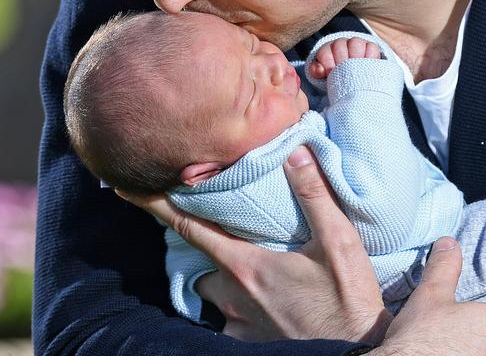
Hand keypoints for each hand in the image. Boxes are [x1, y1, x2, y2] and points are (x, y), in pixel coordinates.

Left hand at [119, 145, 389, 341]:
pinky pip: (228, 325)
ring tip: (256, 272)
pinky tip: (266, 308)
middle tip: (232, 235)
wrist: (357, 355)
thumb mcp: (340, 243)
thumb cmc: (348, 301)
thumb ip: (314, 196)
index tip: (128, 189)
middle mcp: (231, 296)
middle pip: (201, 263)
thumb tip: (294, 151)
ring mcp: (236, 325)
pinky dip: (239, 313)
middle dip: (210, 249)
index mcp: (245, 265)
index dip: (157, 206)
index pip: (189, 227)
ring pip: (213, 295)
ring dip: (225, 281)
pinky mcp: (245, 347)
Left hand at [307, 36, 382, 79]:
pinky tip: (367, 67)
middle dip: (341, 61)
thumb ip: (317, 72)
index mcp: (328, 49)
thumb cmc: (337, 76)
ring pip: (355, 44)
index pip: (325, 51)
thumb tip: (319, 70)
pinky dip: (369, 58)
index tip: (330, 73)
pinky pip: (371, 48)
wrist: (355, 78)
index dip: (327, 62)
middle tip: (344, 74)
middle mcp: (342, 44)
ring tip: (356, 72)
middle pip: (340, 45)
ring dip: (355, 58)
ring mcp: (357, 44)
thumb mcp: (325, 75)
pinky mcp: (371, 47)